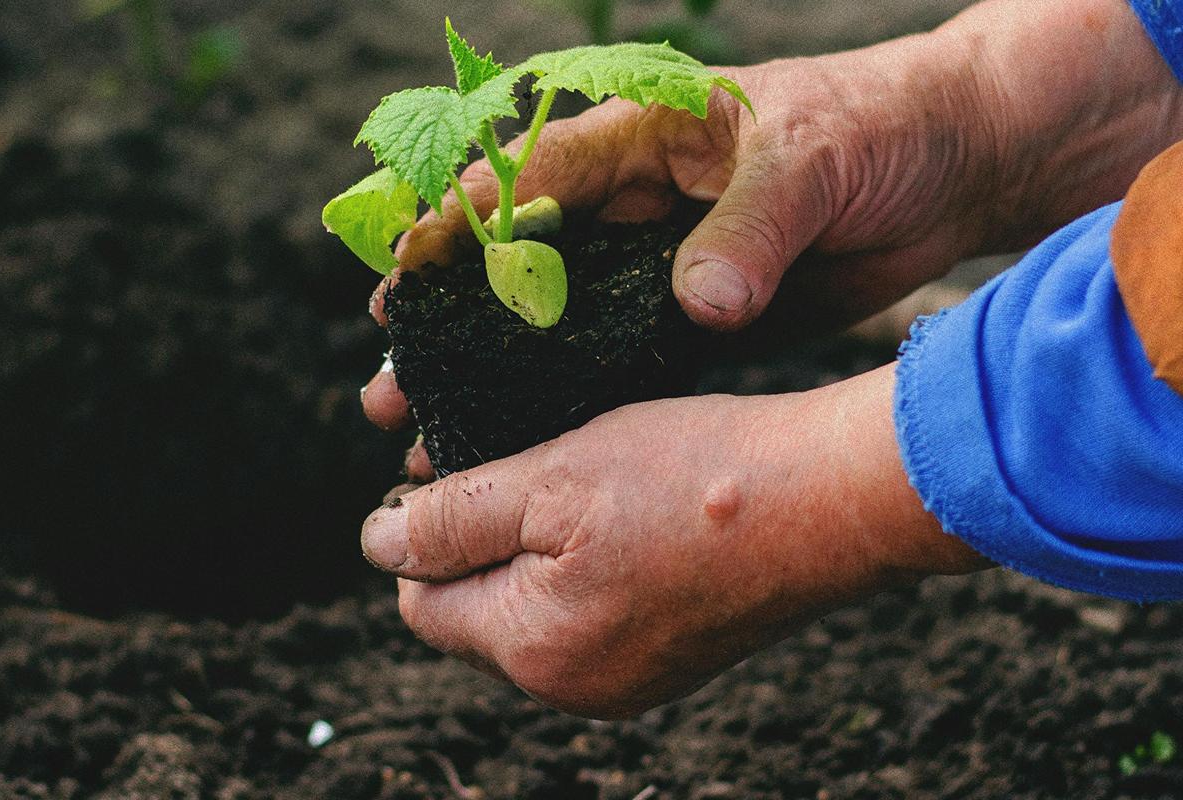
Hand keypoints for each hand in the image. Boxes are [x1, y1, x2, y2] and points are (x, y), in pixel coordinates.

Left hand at [361, 365, 986, 717]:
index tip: (461, 470)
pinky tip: (630, 514)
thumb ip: (453, 520)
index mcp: (534, 650)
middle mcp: (577, 687)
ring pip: (538, 611)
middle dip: (485, 542)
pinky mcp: (675, 657)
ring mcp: (633, 679)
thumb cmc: (693, 478)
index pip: (424, 602)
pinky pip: (597, 615)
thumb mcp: (551, 478)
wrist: (831, 501)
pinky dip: (594, 565)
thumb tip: (376, 546)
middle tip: (528, 464)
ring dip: (540, 550)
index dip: (425, 532)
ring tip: (583, 482)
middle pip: (479, 613)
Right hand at [363, 0, 1182, 442]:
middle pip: (518, 265)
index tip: (403, 283)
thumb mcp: (814, 159)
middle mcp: (638, 202)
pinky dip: (572, 400)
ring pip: (556, 324)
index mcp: (644, 136)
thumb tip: (700, 306)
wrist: (957, 165)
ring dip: (497, 376)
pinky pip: (620, 360)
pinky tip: (525, 440)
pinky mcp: (698, 317)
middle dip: (451, 324)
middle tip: (392, 382)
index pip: (525, 177)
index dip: (457, 229)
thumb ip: (749, 230)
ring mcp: (662, 264)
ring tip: (431, 429)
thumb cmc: (881, 127)